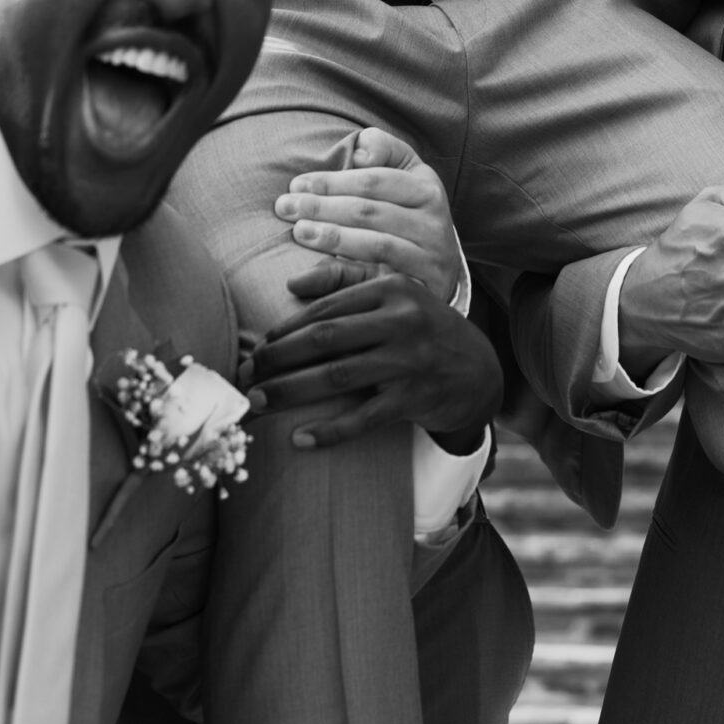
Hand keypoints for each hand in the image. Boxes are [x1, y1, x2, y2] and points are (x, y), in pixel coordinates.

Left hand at [241, 270, 503, 452]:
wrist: (479, 371)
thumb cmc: (424, 329)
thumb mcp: (396, 296)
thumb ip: (346, 284)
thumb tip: (292, 284)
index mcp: (392, 289)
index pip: (325, 308)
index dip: (284, 330)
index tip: (254, 348)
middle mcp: (402, 320)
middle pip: (324, 338)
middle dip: (277, 358)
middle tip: (244, 375)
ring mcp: (409, 361)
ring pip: (337, 377)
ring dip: (290, 391)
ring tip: (257, 402)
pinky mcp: (414, 399)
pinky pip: (363, 418)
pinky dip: (329, 430)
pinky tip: (298, 439)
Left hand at [273, 127, 462, 302]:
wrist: (441, 270)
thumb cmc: (410, 213)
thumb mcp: (405, 174)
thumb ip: (382, 149)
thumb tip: (358, 151)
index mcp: (427, 189)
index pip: (374, 181)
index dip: (332, 181)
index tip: (296, 185)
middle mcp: (433, 224)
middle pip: (370, 212)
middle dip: (322, 207)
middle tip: (285, 207)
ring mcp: (429, 259)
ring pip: (376, 245)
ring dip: (332, 237)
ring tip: (298, 232)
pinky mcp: (422, 290)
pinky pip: (377, 281)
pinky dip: (344, 278)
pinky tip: (311, 275)